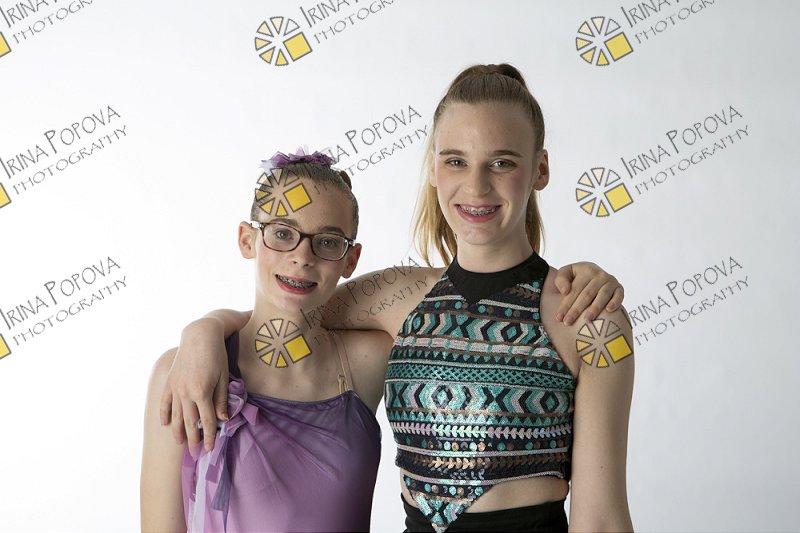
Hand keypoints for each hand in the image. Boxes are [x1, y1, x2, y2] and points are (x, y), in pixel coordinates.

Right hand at [159, 317, 229, 452]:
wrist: (199, 335)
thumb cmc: (217, 355)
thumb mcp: (225, 377)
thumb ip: (222, 399)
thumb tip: (223, 419)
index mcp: (202, 392)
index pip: (207, 421)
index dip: (210, 436)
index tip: (211, 449)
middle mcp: (186, 393)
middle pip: (190, 422)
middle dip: (193, 439)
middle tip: (195, 453)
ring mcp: (175, 388)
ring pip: (176, 415)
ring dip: (178, 431)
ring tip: (180, 443)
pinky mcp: (169, 381)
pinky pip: (165, 402)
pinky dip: (165, 414)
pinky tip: (165, 424)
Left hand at [554, 262, 623, 324]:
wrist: (594, 274)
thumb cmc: (577, 277)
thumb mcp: (567, 272)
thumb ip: (561, 279)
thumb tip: (565, 291)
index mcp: (585, 270)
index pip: (574, 290)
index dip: (566, 304)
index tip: (559, 317)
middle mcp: (599, 275)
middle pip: (587, 295)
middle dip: (576, 310)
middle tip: (568, 322)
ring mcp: (611, 282)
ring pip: (602, 296)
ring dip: (594, 308)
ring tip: (587, 319)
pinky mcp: (620, 288)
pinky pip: (619, 295)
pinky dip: (615, 302)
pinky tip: (608, 310)